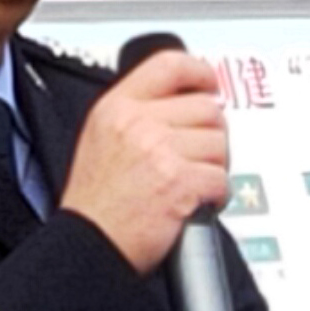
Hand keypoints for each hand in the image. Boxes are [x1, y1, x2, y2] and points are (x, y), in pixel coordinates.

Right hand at [60, 50, 231, 273]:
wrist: (88, 245)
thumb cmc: (95, 204)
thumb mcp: (101, 138)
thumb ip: (137, 113)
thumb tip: (182, 101)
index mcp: (118, 107)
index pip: (169, 65)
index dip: (199, 72)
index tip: (210, 83)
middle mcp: (139, 123)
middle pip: (206, 109)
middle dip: (210, 135)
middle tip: (197, 157)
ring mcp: (160, 151)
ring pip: (219, 144)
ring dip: (213, 166)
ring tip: (190, 183)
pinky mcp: (180, 182)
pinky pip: (221, 179)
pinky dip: (215, 195)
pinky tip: (194, 203)